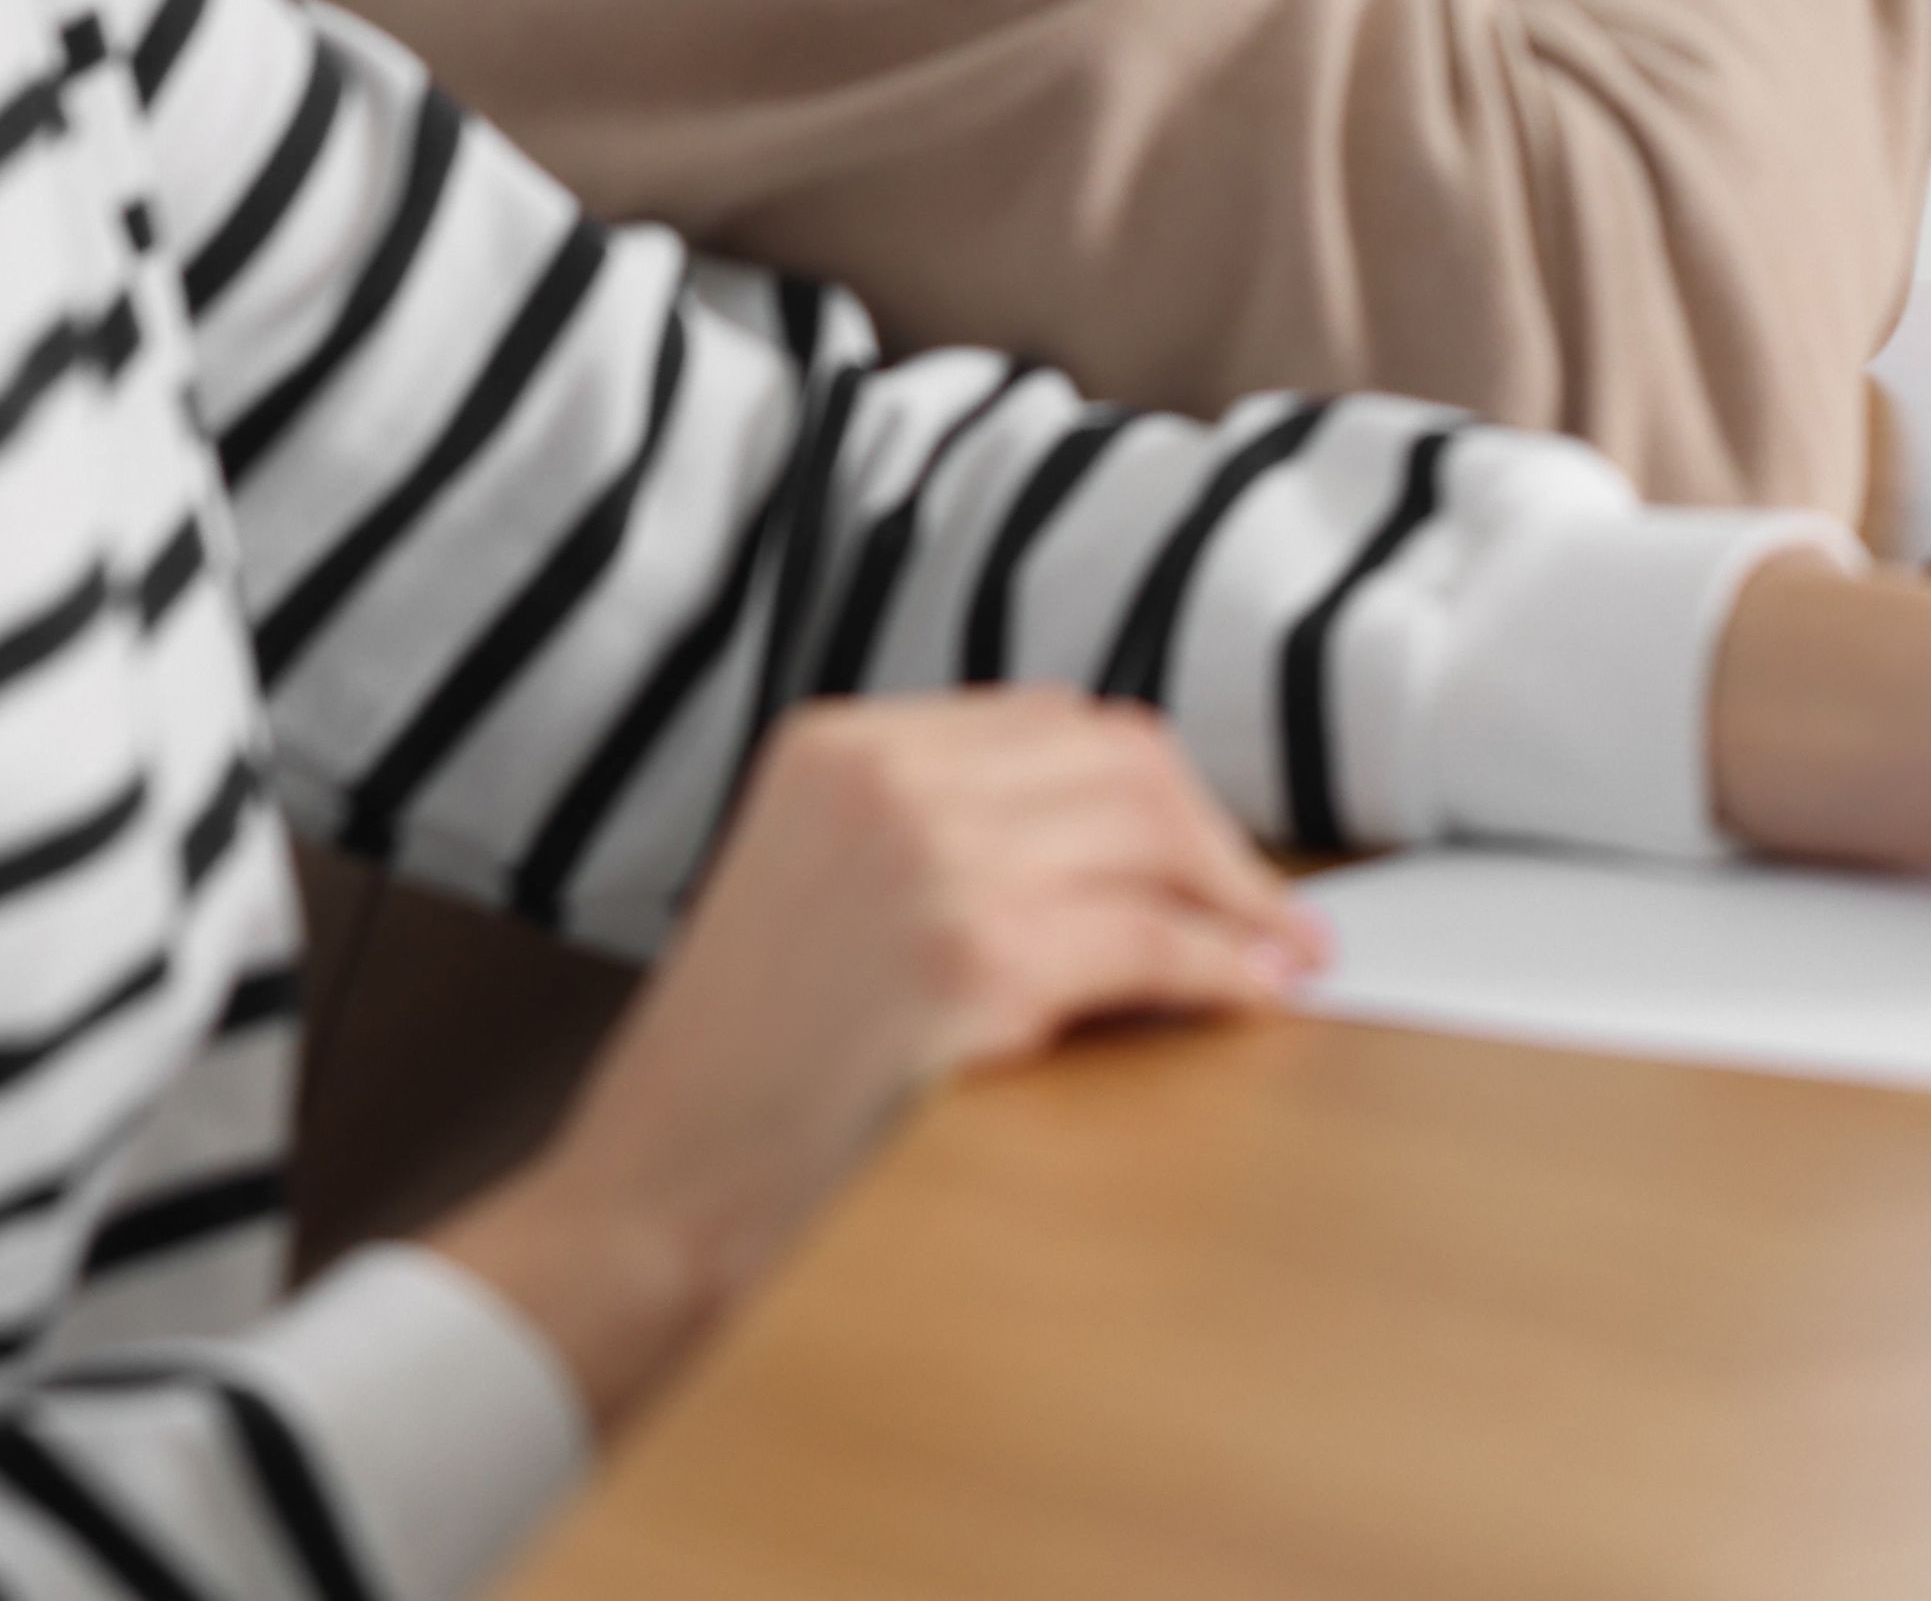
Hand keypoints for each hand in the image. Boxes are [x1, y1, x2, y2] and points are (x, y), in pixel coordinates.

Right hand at [429, 693, 1316, 1429]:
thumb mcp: (815, 893)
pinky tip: (1249, 1000)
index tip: (1209, 847)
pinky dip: (1222, 972)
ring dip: (1241, 903)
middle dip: (1217, 839)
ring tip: (1282, 957)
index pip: (1053, 722)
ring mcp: (930, 862)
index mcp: (837, 746)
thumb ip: (937, 832)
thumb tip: (1125, 840)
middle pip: (1122, 764)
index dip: (1154, 790)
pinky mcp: (976, 960)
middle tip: (1275, 912)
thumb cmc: (737, 1084)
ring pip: (1153, 840)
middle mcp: (885, 779)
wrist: (648, 1208)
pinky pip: (1153, 942)